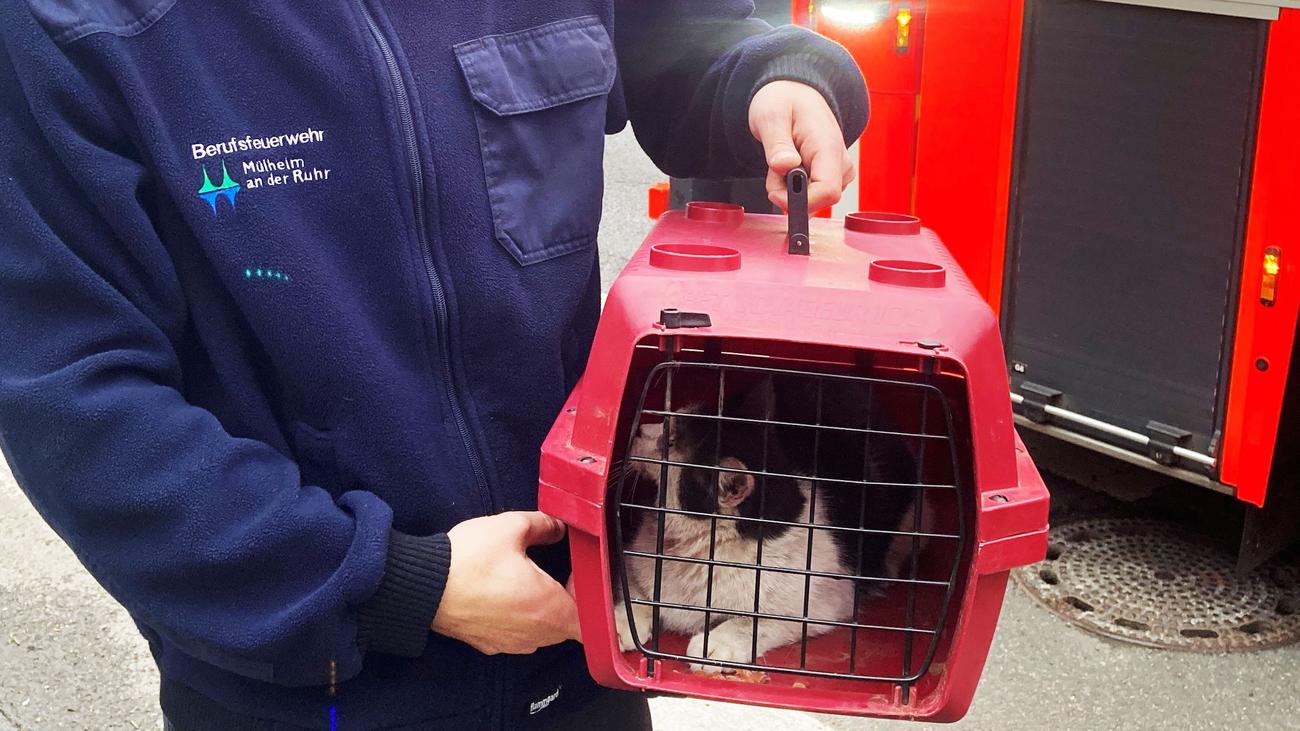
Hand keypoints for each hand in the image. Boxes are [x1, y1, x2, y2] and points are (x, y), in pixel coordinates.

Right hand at [432, 511, 581, 654]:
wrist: (422, 587)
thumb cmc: (468, 561)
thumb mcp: (511, 528)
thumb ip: (543, 525)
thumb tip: (558, 526)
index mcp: (548, 608)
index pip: (591, 619)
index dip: (592, 598)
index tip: (580, 576)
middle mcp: (534, 634)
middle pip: (568, 626)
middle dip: (570, 601)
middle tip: (560, 574)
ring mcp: (511, 643)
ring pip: (543, 633)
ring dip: (545, 611)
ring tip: (533, 582)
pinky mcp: (489, 644)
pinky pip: (518, 636)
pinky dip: (520, 620)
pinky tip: (507, 596)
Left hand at [749, 80, 855, 212]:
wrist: (794, 93)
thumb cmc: (782, 101)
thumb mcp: (770, 116)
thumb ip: (777, 144)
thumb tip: (786, 167)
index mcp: (828, 146)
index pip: (828, 191)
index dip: (800, 201)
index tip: (774, 191)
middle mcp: (840, 161)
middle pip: (819, 201)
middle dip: (789, 195)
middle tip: (774, 167)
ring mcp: (840, 171)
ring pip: (814, 202)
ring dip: (789, 191)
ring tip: (782, 161)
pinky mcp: (834, 177)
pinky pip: (813, 197)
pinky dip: (794, 190)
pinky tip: (790, 168)